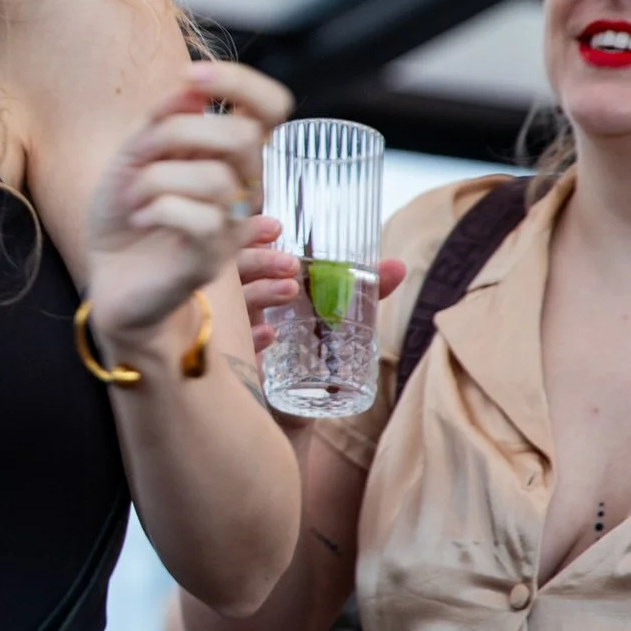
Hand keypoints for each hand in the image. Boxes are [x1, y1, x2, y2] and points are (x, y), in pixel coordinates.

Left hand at [84, 61, 289, 350]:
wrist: (109, 276)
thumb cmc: (126, 212)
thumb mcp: (133, 156)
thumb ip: (161, 121)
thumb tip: (190, 88)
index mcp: (230, 156)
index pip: (271, 106)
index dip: (239, 81)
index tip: (189, 74)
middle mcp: (244, 188)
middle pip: (243, 136)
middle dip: (178, 134)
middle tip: (140, 155)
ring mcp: (233, 226)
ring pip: (215, 178)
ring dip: (155, 178)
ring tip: (134, 197)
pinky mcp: (212, 260)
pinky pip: (201, 218)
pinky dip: (156, 208)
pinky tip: (139, 218)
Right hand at [236, 215, 407, 351]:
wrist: (292, 403)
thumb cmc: (308, 350)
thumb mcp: (335, 314)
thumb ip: (362, 292)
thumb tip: (398, 267)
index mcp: (256, 282)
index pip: (243, 248)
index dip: (252, 232)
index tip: (277, 227)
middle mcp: (237, 302)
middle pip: (233, 270)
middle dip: (260, 259)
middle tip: (292, 264)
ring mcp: (232, 331)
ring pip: (232, 302)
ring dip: (260, 290)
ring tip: (289, 289)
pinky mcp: (237, 362)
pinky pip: (234, 345)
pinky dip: (252, 336)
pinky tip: (269, 334)